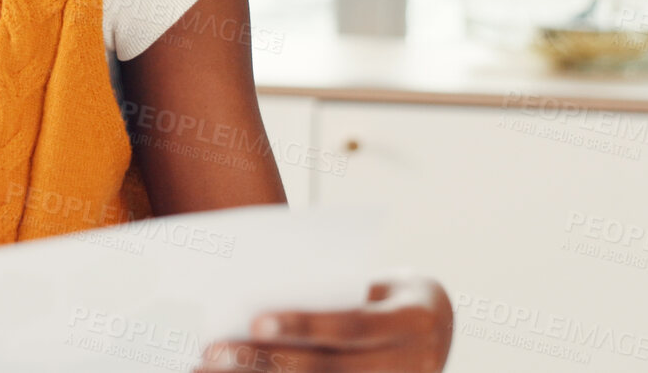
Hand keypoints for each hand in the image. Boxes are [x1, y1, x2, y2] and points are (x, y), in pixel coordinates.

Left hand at [194, 272, 452, 371]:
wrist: (437, 322)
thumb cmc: (384, 292)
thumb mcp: (373, 284)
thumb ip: (330, 293)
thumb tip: (252, 296)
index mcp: (412, 320)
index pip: (351, 325)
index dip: (304, 324)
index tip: (254, 319)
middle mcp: (413, 364)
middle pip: (328, 367)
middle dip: (265, 362)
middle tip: (212, 353)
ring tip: (210, 370)